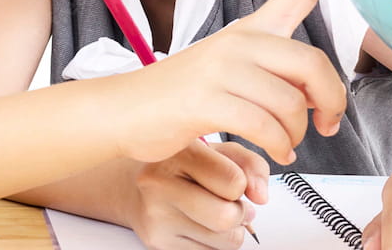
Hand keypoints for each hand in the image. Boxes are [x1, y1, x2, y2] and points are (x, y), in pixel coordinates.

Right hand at [110, 0, 346, 164]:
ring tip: (287, 146)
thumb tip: (319, 96)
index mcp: (247, 31)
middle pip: (311, 63)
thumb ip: (275, 76)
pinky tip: (277, 154)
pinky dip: (279, 147)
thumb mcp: (230, 72)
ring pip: (289, 103)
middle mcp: (237, 43)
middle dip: (331, 101)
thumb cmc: (181, 97)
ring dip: (298, 135)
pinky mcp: (206, 100)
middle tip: (327, 124)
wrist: (125, 110)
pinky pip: (264, 127)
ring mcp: (219, 70)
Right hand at [130, 141, 267, 249]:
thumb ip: (248, 163)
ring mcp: (156, 216)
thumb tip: (261, 195)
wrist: (130, 184)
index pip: (233, 181)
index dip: (243, 185)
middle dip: (240, 214)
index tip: (234, 182)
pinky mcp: (157, 242)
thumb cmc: (179, 166)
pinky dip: (213, 243)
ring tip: (215, 214)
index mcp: (178, 153)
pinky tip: (199, 225)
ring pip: (225, 242)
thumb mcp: (215, 151)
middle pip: (227, 217)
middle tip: (233, 204)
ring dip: (231, 231)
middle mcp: (160, 183)